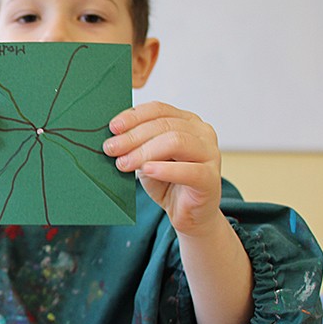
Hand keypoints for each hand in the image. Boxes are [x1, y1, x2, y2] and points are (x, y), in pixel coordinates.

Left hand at [104, 101, 223, 237]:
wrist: (186, 214)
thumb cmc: (167, 182)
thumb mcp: (147, 157)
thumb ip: (136, 144)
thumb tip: (112, 135)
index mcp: (187, 121)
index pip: (159, 110)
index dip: (133, 116)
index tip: (112, 127)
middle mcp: (202, 133)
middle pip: (164, 125)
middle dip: (133, 136)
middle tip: (111, 148)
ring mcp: (210, 154)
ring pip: (176, 142)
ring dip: (144, 152)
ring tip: (124, 163)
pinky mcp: (211, 178)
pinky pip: (189, 170)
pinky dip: (165, 169)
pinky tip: (146, 170)